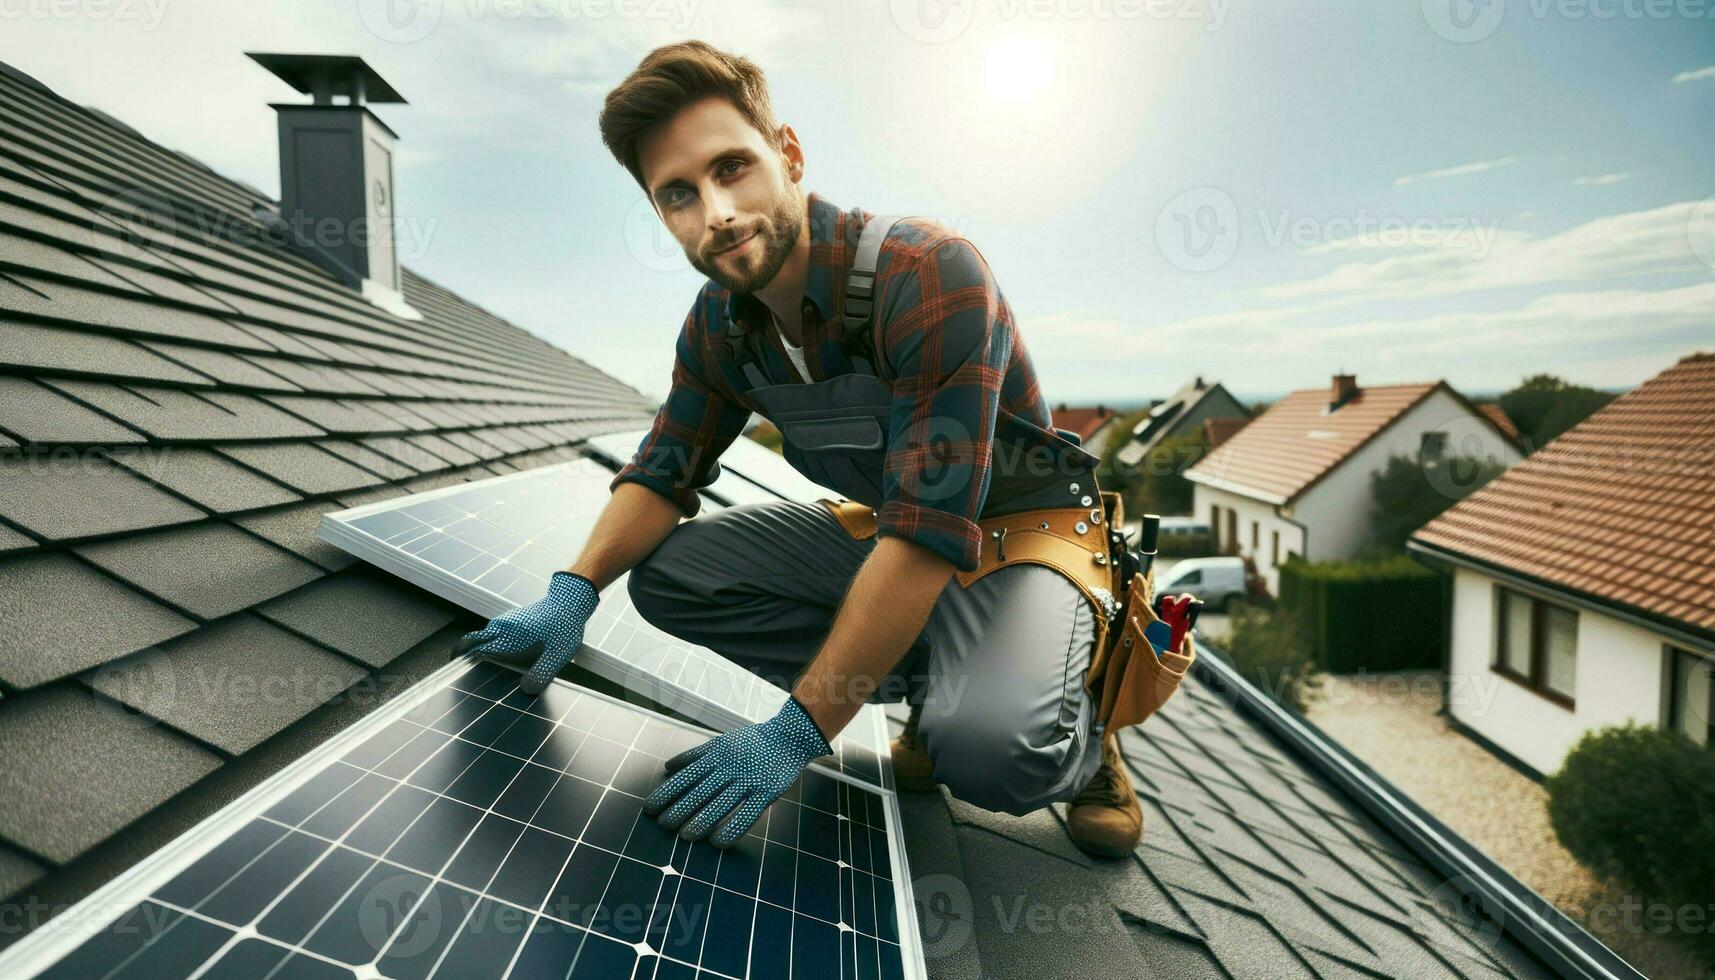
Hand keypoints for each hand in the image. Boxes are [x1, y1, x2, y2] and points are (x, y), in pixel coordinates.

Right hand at [451, 571, 599, 695]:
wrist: (571, 599)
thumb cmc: (565, 626)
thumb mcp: (557, 655)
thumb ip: (542, 674)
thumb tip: (525, 691)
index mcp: (509, 636)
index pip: (475, 648)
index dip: (460, 658)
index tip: (452, 670)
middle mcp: (503, 626)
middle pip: (472, 639)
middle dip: (461, 652)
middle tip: (456, 666)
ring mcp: (507, 621)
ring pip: (483, 634)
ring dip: (475, 646)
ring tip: (476, 664)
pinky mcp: (513, 619)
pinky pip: (493, 631)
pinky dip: (487, 641)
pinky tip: (497, 653)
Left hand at [642, 696, 831, 846]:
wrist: (789, 737)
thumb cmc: (751, 742)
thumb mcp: (720, 741)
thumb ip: (694, 755)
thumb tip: (667, 768)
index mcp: (716, 755)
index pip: (686, 776)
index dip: (666, 793)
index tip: (650, 808)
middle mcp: (729, 768)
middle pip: (699, 791)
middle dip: (679, 809)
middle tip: (663, 826)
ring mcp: (748, 780)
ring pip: (720, 803)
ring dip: (701, 821)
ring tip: (685, 837)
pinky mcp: (766, 792)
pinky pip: (747, 814)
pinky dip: (731, 829)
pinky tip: (717, 842)